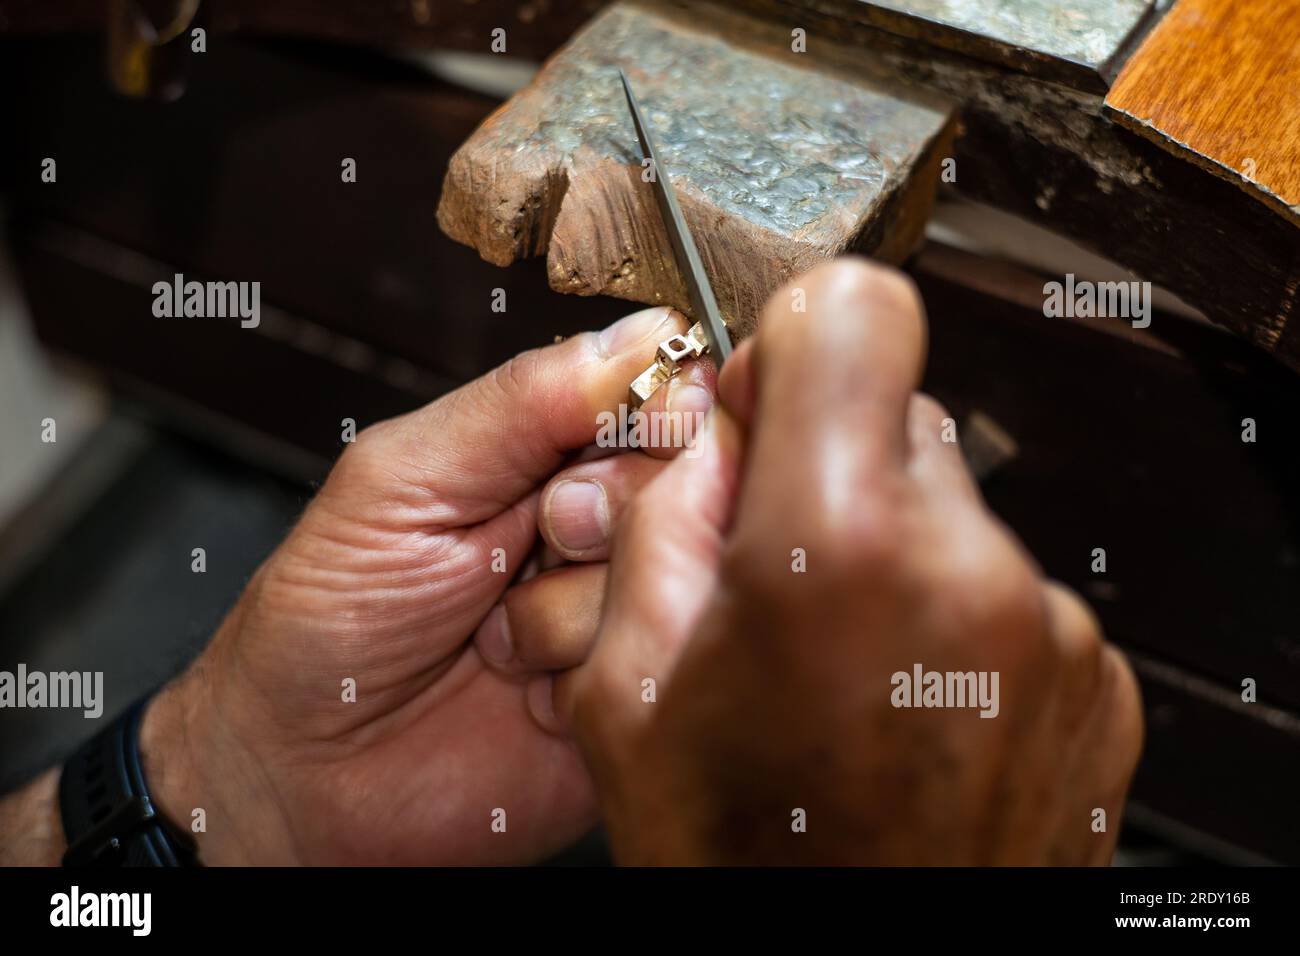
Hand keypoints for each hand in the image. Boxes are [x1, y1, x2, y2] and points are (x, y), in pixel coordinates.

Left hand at [139, 305, 713, 864]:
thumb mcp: (403, 480)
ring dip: (569, 618)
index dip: (661, 416)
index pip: (669, 395)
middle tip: (527, 548)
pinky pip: (659, 670)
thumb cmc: (328, 618)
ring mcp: (620, 615)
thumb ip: (519, 405)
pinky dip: (583, 686)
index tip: (610, 448)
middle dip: (598, 520)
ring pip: (675, 581)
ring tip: (496, 641)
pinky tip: (526, 698)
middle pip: (693, 485)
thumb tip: (640, 334)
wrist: (301, 776)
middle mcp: (604, 528)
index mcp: (552, 453)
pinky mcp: (630, 697)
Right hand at [557, 258, 1143, 863]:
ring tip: (840, 669)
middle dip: (829, 470)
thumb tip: (719, 443)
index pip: (854, 311)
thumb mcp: (625, 688)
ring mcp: (1048, 630)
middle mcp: (970, 570)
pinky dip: (950, 623)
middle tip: (781, 581)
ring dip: (892, 553)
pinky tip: (900, 711)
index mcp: (839, 548)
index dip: (795, 347)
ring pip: (951, 507)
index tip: (768, 413)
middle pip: (899, 414)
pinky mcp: (1093, 679)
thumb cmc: (739, 865)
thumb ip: (664, 521)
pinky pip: (1008, 590)